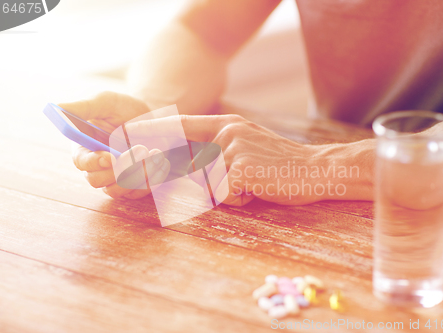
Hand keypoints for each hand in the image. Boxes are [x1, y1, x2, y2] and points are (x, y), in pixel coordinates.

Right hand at [59, 92, 169, 198]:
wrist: (151, 118)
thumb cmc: (123, 109)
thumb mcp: (105, 102)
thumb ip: (84, 107)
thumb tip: (58, 108)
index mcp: (84, 147)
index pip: (81, 161)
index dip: (93, 162)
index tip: (110, 156)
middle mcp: (96, 168)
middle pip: (97, 181)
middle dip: (121, 168)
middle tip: (142, 149)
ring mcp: (114, 179)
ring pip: (118, 190)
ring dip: (138, 175)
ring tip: (155, 153)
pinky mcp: (133, 186)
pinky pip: (138, 193)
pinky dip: (152, 180)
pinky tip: (162, 161)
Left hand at [126, 114, 373, 205]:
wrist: (316, 170)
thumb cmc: (279, 164)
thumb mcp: (247, 148)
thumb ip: (218, 153)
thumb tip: (188, 171)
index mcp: (227, 124)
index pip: (181, 124)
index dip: (153, 128)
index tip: (126, 133)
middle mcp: (227, 132)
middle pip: (190, 161)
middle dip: (188, 176)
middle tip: (207, 178)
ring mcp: (234, 150)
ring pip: (209, 183)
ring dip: (228, 193)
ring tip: (253, 184)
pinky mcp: (242, 170)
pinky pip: (225, 194)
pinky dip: (240, 199)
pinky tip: (259, 189)